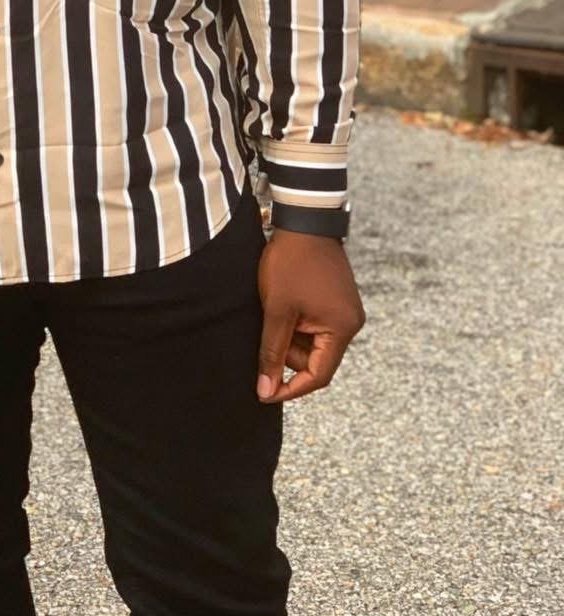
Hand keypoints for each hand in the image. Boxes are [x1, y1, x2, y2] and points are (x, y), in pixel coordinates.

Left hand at [256, 229, 365, 402]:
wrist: (303, 222)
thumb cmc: (290, 264)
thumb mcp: (276, 311)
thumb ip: (271, 352)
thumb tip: (266, 388)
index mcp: (341, 329)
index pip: (319, 376)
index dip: (291, 388)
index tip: (265, 393)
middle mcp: (350, 324)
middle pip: (314, 359)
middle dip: (286, 352)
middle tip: (266, 327)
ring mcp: (344, 311)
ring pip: (311, 342)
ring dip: (288, 335)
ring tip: (274, 308)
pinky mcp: (335, 301)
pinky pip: (313, 324)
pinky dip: (294, 322)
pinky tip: (281, 304)